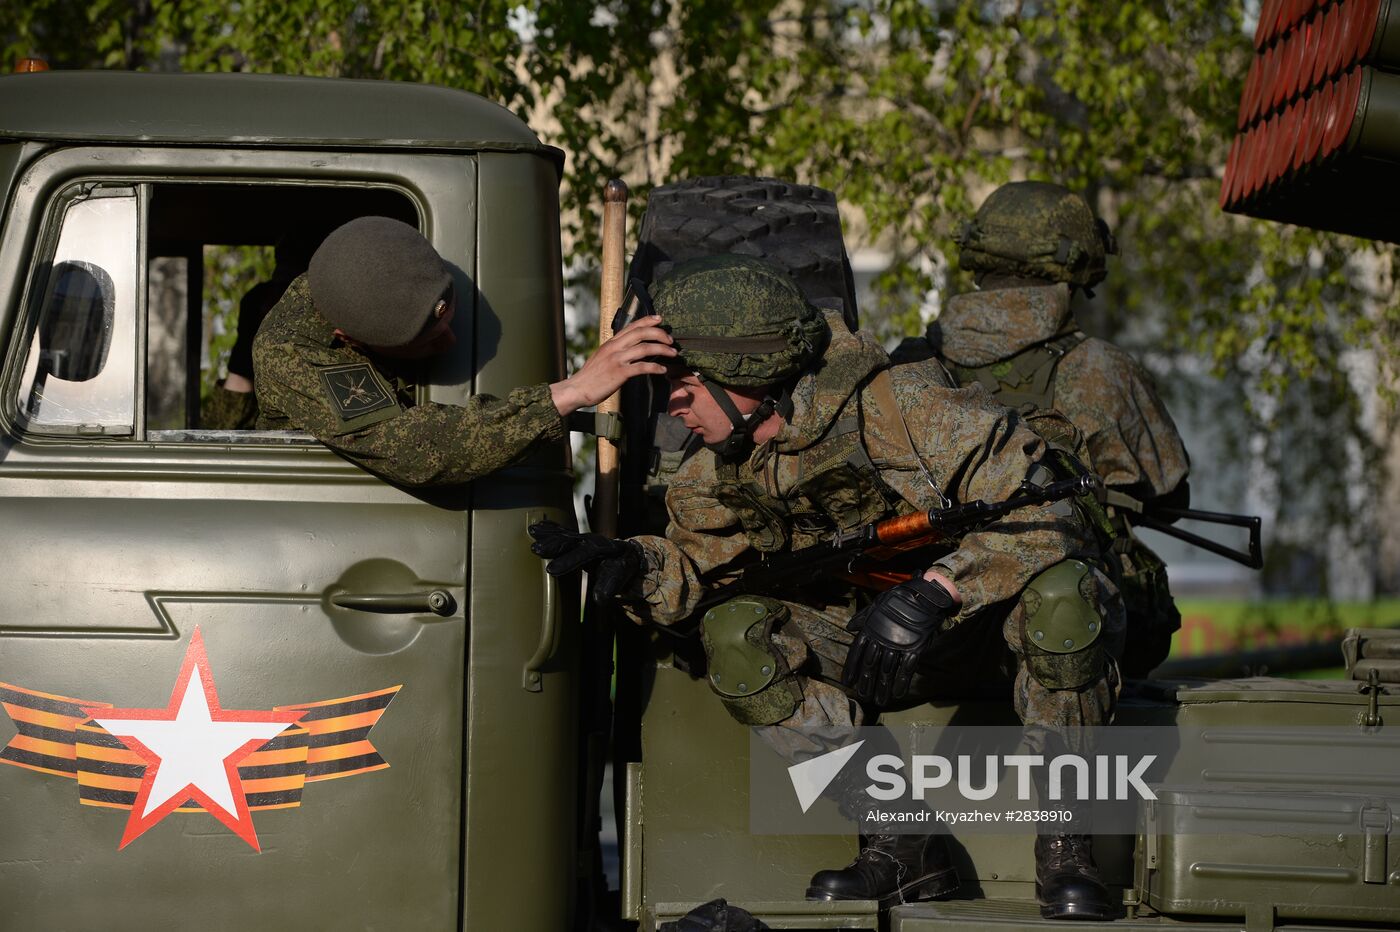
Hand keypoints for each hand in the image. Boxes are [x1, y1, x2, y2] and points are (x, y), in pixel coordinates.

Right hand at [527, 520, 641, 601]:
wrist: (625, 553)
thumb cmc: (620, 568)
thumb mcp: (619, 577)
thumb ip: (609, 587)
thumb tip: (599, 600)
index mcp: (602, 549)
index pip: (584, 554)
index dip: (568, 561)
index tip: (551, 570)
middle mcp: (591, 540)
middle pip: (571, 541)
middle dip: (554, 544)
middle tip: (536, 549)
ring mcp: (582, 537)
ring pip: (564, 534)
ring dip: (548, 534)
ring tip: (532, 531)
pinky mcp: (576, 537)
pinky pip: (562, 532)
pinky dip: (549, 529)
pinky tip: (535, 527)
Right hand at [549, 315, 675, 415]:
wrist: (577, 389)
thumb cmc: (591, 376)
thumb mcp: (602, 357)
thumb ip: (615, 351)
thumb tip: (629, 350)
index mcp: (611, 342)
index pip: (632, 326)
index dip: (647, 320)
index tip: (660, 318)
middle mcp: (614, 347)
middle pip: (641, 333)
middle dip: (660, 334)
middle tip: (671, 340)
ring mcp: (617, 359)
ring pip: (645, 348)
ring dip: (662, 350)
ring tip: (673, 354)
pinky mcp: (619, 373)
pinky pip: (642, 367)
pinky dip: (655, 368)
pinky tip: (662, 370)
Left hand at [842, 576, 957, 705]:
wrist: (923, 596)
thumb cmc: (898, 600)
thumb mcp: (876, 605)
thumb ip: (863, 618)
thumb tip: (850, 627)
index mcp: (870, 629)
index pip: (857, 652)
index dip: (851, 668)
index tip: (847, 682)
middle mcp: (882, 638)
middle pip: (870, 665)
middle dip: (866, 682)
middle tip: (863, 696)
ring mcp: (898, 644)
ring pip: (887, 671)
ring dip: (883, 688)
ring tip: (880, 701)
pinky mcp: (914, 648)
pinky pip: (906, 669)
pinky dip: (902, 683)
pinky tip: (898, 694)